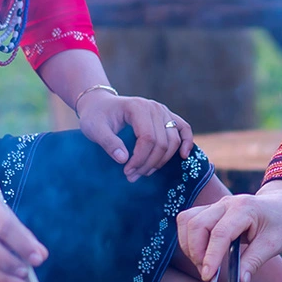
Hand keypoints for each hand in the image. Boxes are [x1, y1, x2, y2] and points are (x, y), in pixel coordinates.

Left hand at [78, 91, 192, 181]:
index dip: (139, 159)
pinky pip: (184, 129)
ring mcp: (163, 111)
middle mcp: (155, 108)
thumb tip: (123, 160)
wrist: (100, 104)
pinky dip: (187, 142)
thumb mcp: (94, 128)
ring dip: (161, 161)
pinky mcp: (167, 116)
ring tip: (144, 172)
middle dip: (148, 164)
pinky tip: (183, 156)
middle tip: (132, 176)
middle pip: (162, 142)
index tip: (127, 171)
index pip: (147, 138)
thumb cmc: (95, 116)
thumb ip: (108, 143)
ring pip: (173, 141)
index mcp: (138, 107)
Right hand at [178, 179, 281, 281]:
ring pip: (188, 221)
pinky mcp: (209, 210)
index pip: (220, 233)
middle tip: (207, 274)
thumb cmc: (280, 222)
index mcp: (245, 209)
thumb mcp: (274, 244)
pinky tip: (200, 253)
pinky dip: (188, 238)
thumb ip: (254, 262)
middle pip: (197, 224)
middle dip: (196, 252)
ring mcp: (216, 205)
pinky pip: (189, 220)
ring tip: (203, 264)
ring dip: (189, 245)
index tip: (208, 276)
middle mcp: (226, 203)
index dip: (211, 256)